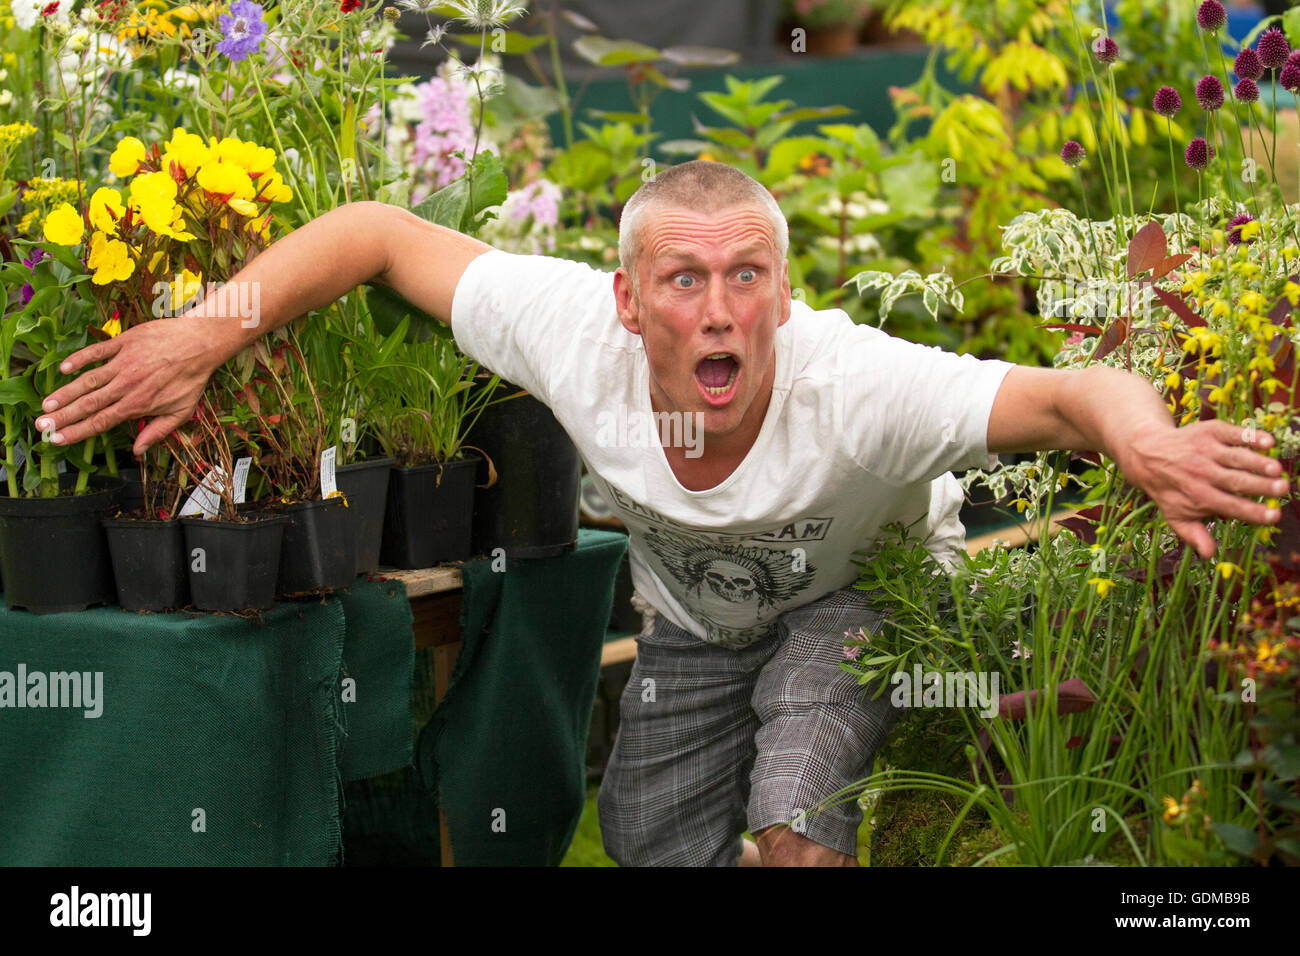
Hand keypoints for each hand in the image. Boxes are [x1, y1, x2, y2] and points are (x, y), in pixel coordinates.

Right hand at [36, 317, 218, 457]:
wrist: (201, 344)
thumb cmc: (191, 378)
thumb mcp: (181, 411)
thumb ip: (157, 432)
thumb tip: (139, 452)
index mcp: (138, 404)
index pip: (101, 422)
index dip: (78, 432)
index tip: (58, 440)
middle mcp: (127, 385)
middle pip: (88, 404)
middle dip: (62, 417)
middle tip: (41, 426)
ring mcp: (123, 363)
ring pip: (87, 380)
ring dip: (65, 392)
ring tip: (46, 404)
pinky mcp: (123, 342)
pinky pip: (96, 351)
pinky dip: (79, 359)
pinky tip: (64, 368)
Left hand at [1120, 419, 1289, 558]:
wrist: (1146, 455)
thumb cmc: (1169, 489)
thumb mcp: (1175, 515)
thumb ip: (1193, 534)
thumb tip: (1210, 555)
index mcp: (1198, 496)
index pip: (1229, 506)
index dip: (1252, 512)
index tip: (1274, 517)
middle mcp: (1202, 473)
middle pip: (1235, 481)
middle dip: (1260, 485)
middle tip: (1282, 488)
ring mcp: (1205, 451)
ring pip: (1235, 457)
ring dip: (1257, 462)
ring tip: (1276, 469)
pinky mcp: (1208, 431)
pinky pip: (1232, 433)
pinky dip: (1249, 436)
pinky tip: (1268, 442)